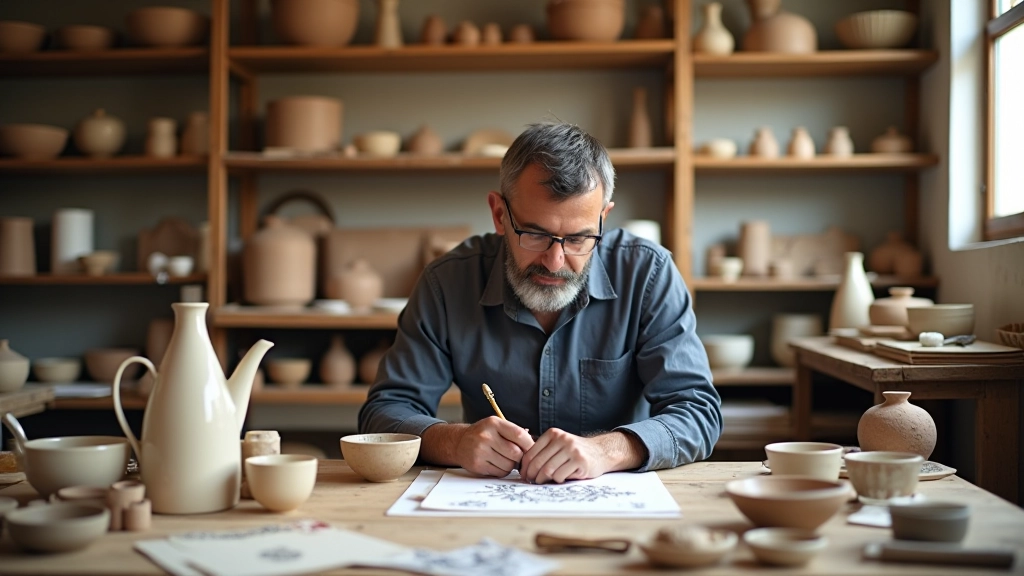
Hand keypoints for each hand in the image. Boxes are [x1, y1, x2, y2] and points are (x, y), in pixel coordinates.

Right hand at [455, 416, 533, 477]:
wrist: (459, 442)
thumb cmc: (483, 434)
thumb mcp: (497, 426)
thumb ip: (514, 433)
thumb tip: (535, 446)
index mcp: (494, 423)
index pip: (519, 435)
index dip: (529, 444)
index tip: (532, 449)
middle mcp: (486, 436)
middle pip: (516, 453)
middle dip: (520, 457)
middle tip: (518, 457)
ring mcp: (480, 451)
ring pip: (509, 465)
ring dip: (511, 465)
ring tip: (505, 459)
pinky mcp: (477, 465)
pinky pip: (500, 473)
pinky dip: (503, 471)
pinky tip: (497, 464)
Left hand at [520, 429, 645, 483]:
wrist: (600, 452)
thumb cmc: (575, 451)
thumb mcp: (559, 444)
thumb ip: (543, 451)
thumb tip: (523, 467)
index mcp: (553, 434)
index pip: (531, 452)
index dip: (524, 466)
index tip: (523, 474)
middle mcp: (562, 439)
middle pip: (538, 462)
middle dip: (531, 475)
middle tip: (531, 481)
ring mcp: (572, 450)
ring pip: (548, 470)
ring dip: (542, 479)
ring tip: (542, 481)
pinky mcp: (580, 461)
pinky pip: (560, 475)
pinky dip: (557, 480)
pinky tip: (561, 478)